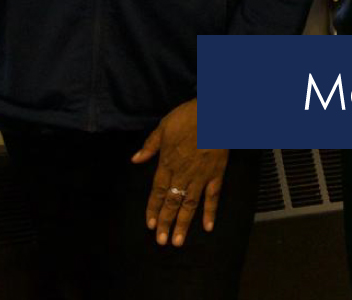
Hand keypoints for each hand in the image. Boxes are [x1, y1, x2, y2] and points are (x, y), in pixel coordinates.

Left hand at [132, 98, 227, 246]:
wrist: (215, 110)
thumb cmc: (188, 116)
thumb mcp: (164, 126)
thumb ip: (150, 145)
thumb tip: (135, 160)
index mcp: (168, 162)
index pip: (158, 190)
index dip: (153, 208)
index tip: (150, 225)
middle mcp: (182, 173)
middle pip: (172, 201)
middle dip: (166, 222)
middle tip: (162, 242)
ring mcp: (200, 175)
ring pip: (190, 204)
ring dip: (183, 223)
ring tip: (178, 241)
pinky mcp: (216, 174)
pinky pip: (213, 196)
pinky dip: (210, 212)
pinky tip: (208, 227)